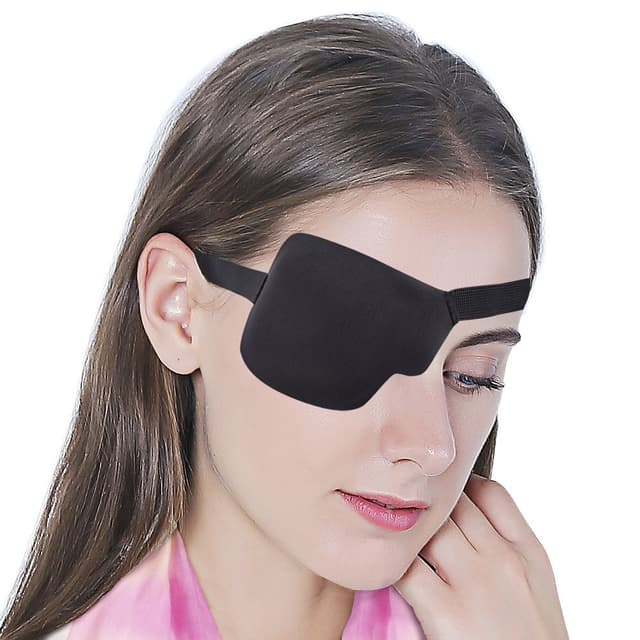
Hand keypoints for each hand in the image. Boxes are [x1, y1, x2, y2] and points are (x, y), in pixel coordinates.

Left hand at [392, 473, 569, 638]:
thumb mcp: (536, 591)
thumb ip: (509, 552)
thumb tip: (470, 525)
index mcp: (529, 554)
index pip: (490, 492)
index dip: (460, 488)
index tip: (442, 498)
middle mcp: (503, 560)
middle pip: (452, 504)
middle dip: (428, 506)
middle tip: (406, 513)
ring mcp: (475, 584)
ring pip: (427, 529)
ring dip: (406, 533)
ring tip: (391, 539)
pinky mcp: (447, 612)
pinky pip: (406, 568)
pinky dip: (390, 565)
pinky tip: (383, 570)